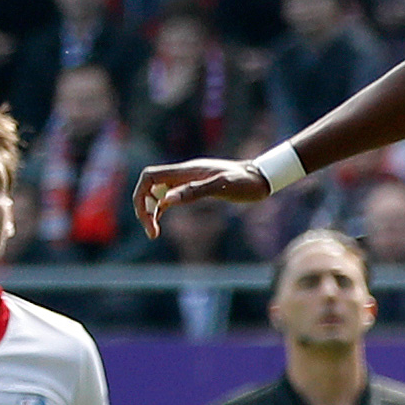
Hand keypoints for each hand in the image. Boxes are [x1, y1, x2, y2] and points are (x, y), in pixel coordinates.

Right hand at [135, 158, 273, 236]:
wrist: (262, 177)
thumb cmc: (246, 181)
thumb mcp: (222, 186)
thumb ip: (194, 192)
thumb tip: (166, 201)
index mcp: (186, 171)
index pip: (149, 177)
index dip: (142, 196)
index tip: (149, 219)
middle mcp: (183, 174)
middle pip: (149, 186)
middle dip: (144, 208)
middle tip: (152, 232)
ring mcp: (187, 180)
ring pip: (157, 193)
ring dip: (150, 211)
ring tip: (153, 233)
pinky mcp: (194, 188)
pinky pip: (168, 197)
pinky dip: (160, 210)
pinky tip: (160, 223)